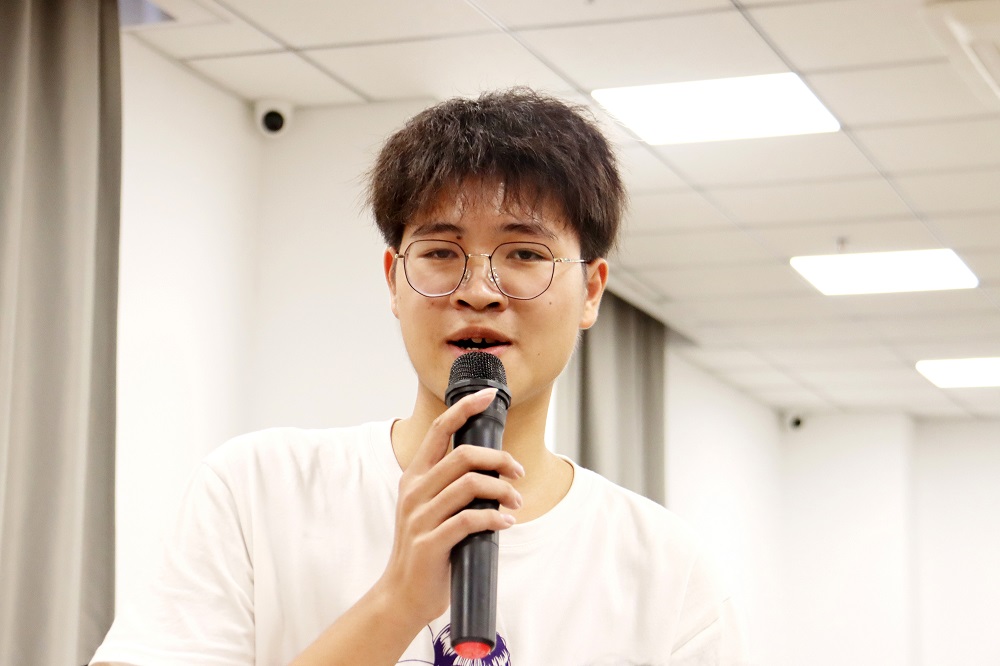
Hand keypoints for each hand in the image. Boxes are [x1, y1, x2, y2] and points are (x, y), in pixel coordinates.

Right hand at [377, 388, 524, 625]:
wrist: (403, 594)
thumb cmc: (426, 549)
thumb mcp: (431, 508)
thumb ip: (453, 485)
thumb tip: (496, 468)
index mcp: (415, 476)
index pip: (439, 430)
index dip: (465, 408)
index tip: (488, 396)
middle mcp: (415, 491)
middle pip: (463, 455)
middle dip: (499, 459)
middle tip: (519, 473)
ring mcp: (419, 517)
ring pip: (470, 485)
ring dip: (502, 490)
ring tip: (516, 502)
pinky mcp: (430, 542)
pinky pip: (469, 520)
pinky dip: (494, 518)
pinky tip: (506, 522)